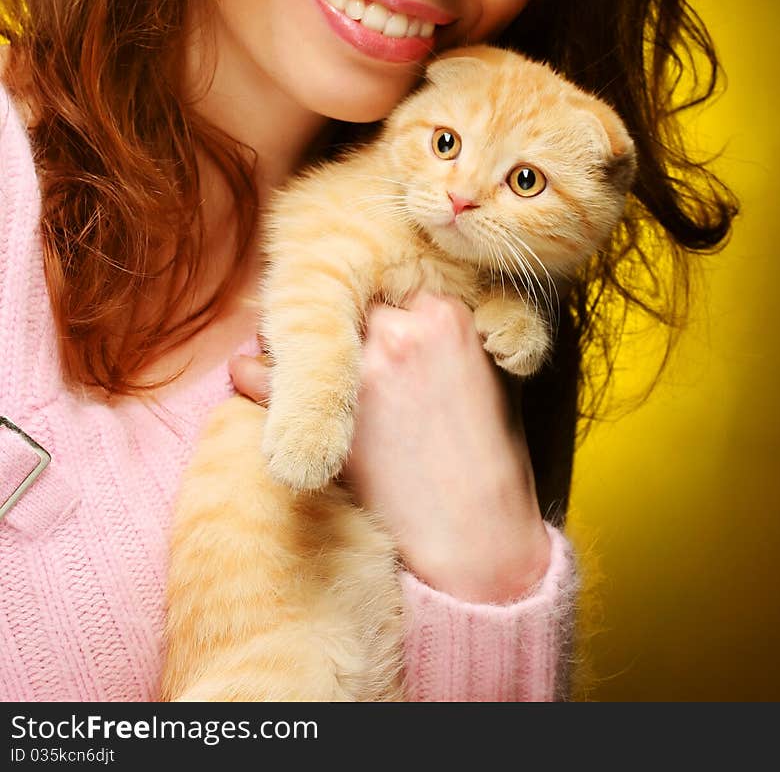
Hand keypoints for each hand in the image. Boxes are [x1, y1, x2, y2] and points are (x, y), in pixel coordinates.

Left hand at [230, 292, 550, 603]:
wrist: (475, 534)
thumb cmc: (489, 457)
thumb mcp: (489, 375)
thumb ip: (449, 333)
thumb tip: (407, 312)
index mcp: (446, 313)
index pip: (391, 282)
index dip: (377, 305)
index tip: (368, 319)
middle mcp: (400, 328)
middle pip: (347, 301)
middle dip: (340, 321)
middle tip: (337, 343)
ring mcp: (361, 368)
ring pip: (305, 332)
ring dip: (298, 345)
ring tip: (296, 360)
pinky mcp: (326, 410)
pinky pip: (265, 376)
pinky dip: (255, 377)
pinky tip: (252, 378)